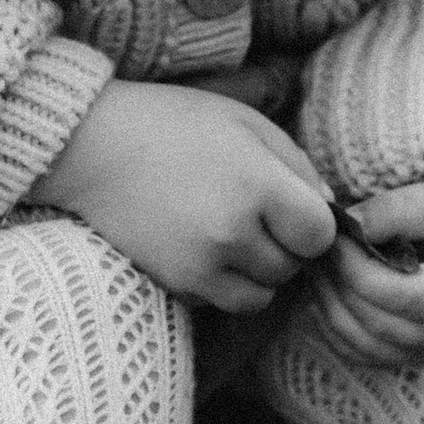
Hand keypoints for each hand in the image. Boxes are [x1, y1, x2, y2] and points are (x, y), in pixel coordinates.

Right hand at [30, 79, 336, 313]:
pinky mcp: (175, 283)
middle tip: (259, 216)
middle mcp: (234, 232)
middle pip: (292, 268)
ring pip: (261, 296)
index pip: (320, 235)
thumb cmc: (175, 123)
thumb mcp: (247, 122)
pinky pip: (222, 301)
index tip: (295, 208)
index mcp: (259, 184)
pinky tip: (205, 247)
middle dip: (286, 247)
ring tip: (235, 236)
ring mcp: (202, 264)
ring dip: (258, 273)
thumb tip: (330, 210)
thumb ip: (297, 165)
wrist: (93, 146)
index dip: (314, 224)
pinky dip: (224, 284)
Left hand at [314, 173, 423, 366]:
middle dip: (336, 285)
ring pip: (368, 349)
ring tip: (318, 265)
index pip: (399, 297)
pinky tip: (332, 290)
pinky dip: (342, 328)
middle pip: (378, 327)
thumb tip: (342, 226)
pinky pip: (372, 355)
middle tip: (313, 246)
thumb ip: (397, 210)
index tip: (330, 234)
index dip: (354, 268)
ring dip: (331, 308)